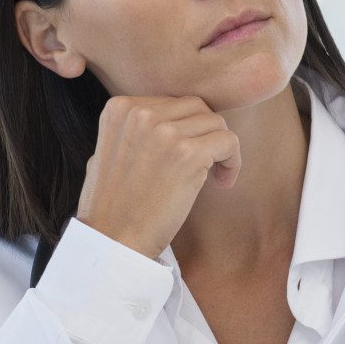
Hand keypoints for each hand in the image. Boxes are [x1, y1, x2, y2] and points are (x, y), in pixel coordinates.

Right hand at [76, 95, 241, 258]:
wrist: (113, 240)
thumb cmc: (114, 204)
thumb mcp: (110, 150)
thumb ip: (136, 128)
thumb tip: (171, 117)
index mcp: (120, 108)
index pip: (172, 103)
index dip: (187, 128)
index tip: (186, 154)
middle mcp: (140, 113)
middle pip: (197, 108)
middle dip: (206, 134)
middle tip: (206, 163)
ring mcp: (164, 132)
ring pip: (216, 123)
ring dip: (220, 148)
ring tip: (213, 176)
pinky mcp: (188, 154)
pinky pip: (229, 142)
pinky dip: (233, 161)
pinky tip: (222, 182)